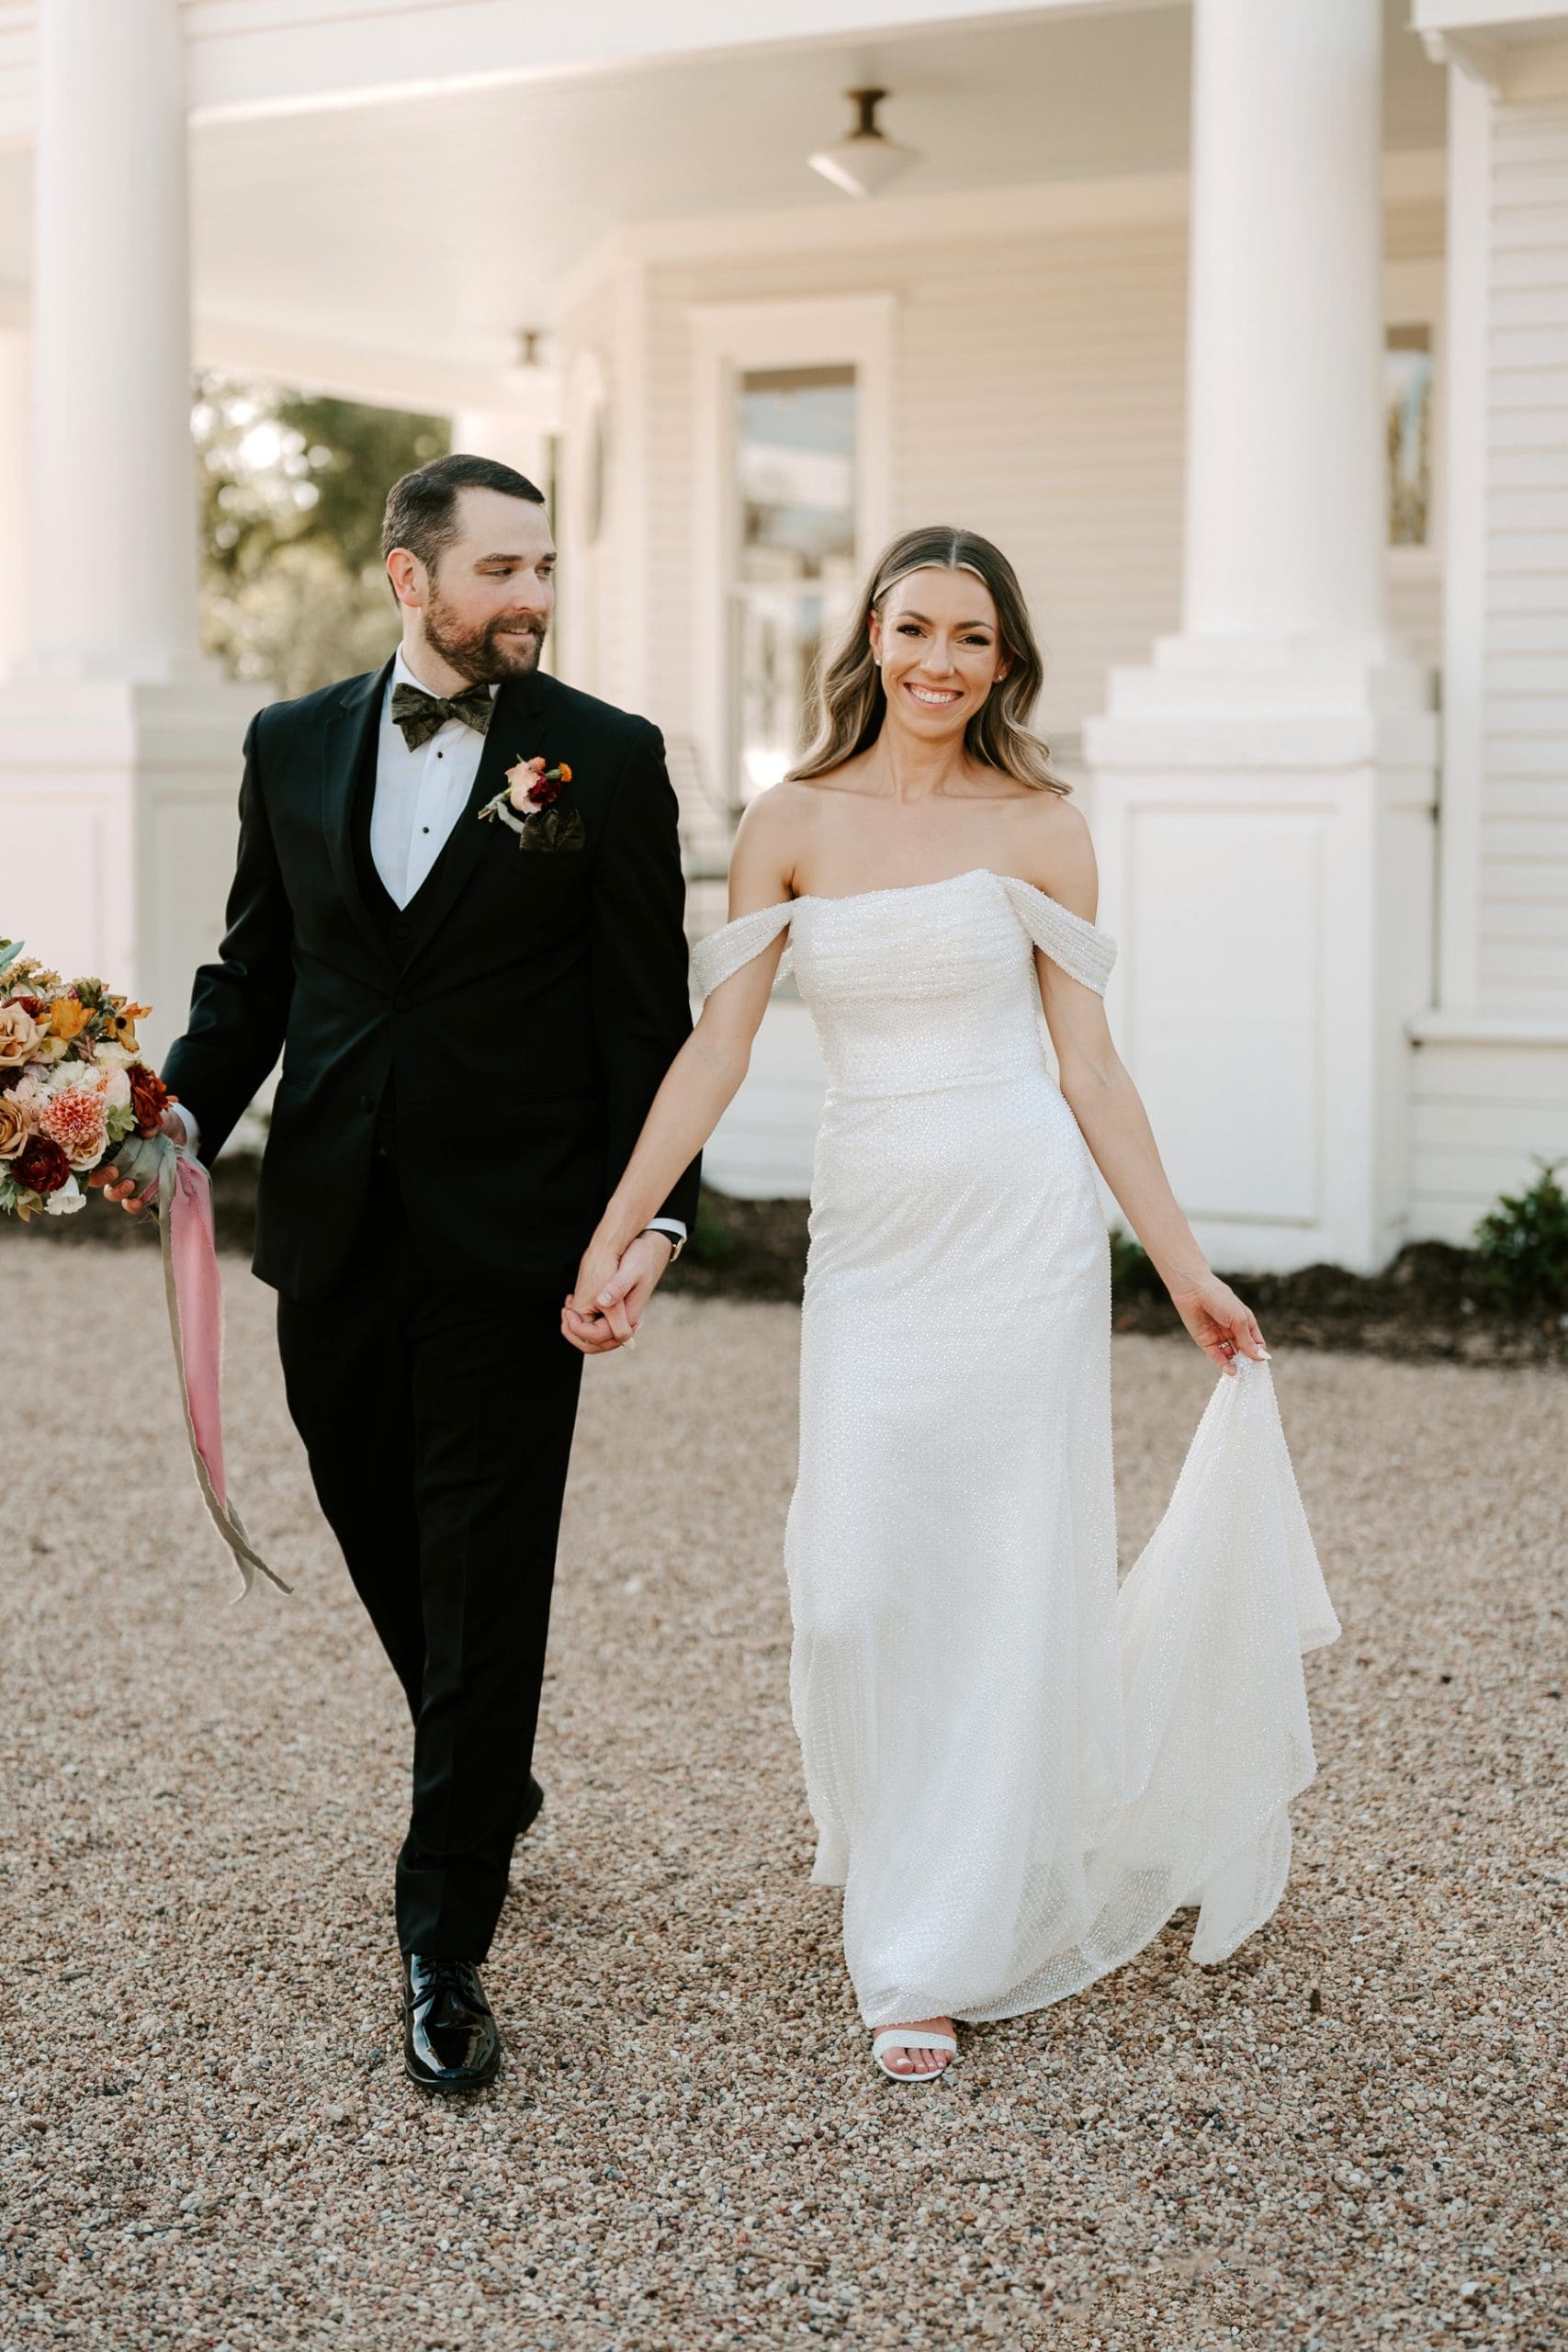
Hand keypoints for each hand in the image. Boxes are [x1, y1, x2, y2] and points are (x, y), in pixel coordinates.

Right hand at [88, 1106, 185, 1213]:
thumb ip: (148, 1120)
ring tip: (130, 1184)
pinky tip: (138, 1202)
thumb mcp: (152, 1115)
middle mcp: (114, 1163)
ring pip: (111, 1192)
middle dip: (100, 1178)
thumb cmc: (158, 1121)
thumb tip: (147, 1132)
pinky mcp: (143, 1189)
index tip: (95, 1157)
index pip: (89, 1155)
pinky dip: (131, 1205)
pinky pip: (130, 1203)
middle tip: (114, 1171)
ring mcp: (127, 1178)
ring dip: (117, 1192)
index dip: (86, 1161)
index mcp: (109, 1145)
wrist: (181, 1132)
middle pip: (95, 1177)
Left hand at [561, 1230, 673, 1355]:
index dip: (579, 1329)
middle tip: (565, 1314)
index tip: (568, 1310)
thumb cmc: (643, 1257)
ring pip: (596, 1336)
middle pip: (597, 1344)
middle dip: (576, 1335)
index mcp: (628, 1316)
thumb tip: (602, 1302)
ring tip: (568, 1309)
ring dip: (578, 1328)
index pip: (599, 1338)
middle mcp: (625, 1320)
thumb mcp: (630, 1269)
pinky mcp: (617, 1307)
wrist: (654, 1249)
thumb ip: (617, 1287)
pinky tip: (575, 1303)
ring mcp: (621, 1315)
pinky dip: (583, 1320)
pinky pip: (598, 1324)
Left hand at [1168, 1274, 1267, 1375]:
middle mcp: (1233, 1331)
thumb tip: (1261, 1357)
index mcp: (1245, 1322)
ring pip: (1230, 1355)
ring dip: (1236, 1365)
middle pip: (1244, 1351)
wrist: (1194, 1291)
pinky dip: (1224, 1364)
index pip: (1256, 1342)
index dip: (1259, 1353)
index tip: (1262, 1363)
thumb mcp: (1238, 1320)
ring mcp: (1219, 1336)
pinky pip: (1217, 1356)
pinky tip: (1231, 1371)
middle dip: (1248, 1362)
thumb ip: (1247, 1340)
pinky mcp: (1206, 1341)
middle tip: (1252, 1373)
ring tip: (1241, 1374)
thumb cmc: (1220, 1299)